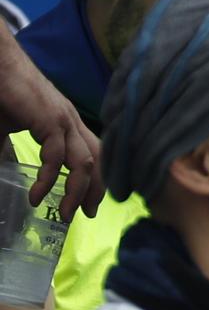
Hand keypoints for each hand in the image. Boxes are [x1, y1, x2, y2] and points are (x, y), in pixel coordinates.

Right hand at [0, 37, 101, 221]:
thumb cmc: (2, 95)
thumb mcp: (8, 129)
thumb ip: (9, 150)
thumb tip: (7, 169)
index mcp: (67, 123)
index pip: (95, 154)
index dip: (98, 180)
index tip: (92, 205)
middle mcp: (72, 122)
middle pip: (99, 160)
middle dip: (96, 190)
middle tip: (86, 215)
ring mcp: (63, 120)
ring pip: (84, 161)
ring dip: (77, 191)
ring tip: (66, 213)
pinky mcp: (49, 119)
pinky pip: (56, 156)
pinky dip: (49, 179)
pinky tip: (38, 196)